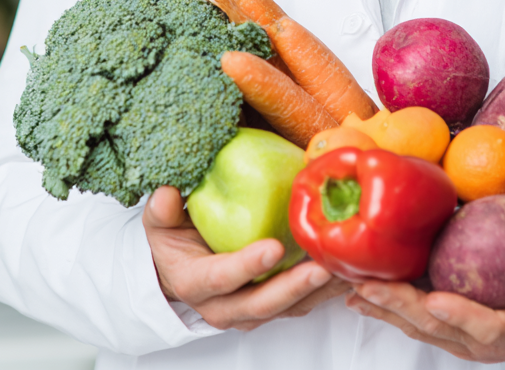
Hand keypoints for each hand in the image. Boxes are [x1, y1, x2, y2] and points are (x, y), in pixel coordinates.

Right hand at [143, 186, 350, 331]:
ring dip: (318, 292)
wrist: (176, 270)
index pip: (221, 278)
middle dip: (294, 287)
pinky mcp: (271, 306)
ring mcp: (250, 310)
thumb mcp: (157, 224)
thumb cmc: (171, 242)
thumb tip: (168, 194)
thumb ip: (161, 211)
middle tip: (321, 267)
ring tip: (346, 270)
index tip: (272, 248)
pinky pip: (301, 303)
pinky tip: (347, 271)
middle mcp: (223, 306)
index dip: (246, 266)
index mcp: (195, 283)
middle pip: (262, 303)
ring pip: (288, 307)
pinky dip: (324, 291)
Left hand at [345, 232, 504, 362]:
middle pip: (437, 327)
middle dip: (400, 307)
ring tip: (350, 288)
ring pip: (417, 325)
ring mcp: (462, 336)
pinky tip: (359, 292)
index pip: (486, 327)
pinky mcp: (448, 327)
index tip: (436, 301)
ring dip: (383, 307)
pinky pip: (413, 319)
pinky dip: (385, 306)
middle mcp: (482, 340)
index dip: (461, 316)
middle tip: (366, 287)